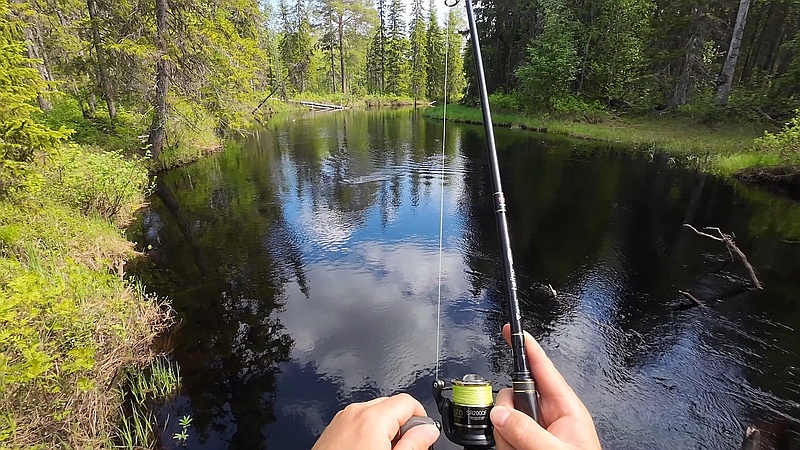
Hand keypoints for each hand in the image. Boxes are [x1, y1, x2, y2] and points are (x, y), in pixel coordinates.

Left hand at [312, 393, 439, 449]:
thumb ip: (414, 445)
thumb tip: (428, 431)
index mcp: (372, 419)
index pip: (408, 402)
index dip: (420, 420)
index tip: (422, 437)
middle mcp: (355, 413)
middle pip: (392, 405)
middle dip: (402, 425)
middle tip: (402, 449)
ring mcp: (342, 419)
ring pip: (375, 413)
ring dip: (385, 430)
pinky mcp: (333, 428)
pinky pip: (360, 421)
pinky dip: (368, 432)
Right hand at [490, 324, 601, 449]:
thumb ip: (528, 432)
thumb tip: (501, 413)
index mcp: (566, 409)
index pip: (542, 369)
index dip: (526, 347)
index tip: (512, 330)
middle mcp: (549, 417)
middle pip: (514, 395)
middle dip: (509, 415)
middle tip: (518, 438)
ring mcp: (535, 433)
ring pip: (504, 418)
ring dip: (507, 438)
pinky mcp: (523, 445)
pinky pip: (503, 435)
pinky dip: (505, 446)